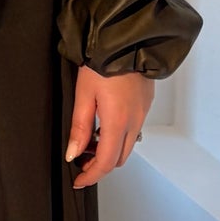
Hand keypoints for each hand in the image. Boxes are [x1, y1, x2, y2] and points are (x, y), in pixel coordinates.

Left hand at [66, 66, 153, 189]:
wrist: (126, 40)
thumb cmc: (102, 62)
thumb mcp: (83, 94)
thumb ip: (80, 127)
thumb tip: (74, 153)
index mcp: (117, 122)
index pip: (106, 162)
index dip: (91, 176)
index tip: (79, 180)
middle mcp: (134, 122)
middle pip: (119, 158)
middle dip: (100, 166)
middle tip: (81, 162)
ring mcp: (142, 113)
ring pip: (127, 146)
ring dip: (110, 151)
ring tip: (90, 142)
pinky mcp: (145, 104)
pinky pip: (133, 130)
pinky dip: (118, 136)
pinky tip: (104, 125)